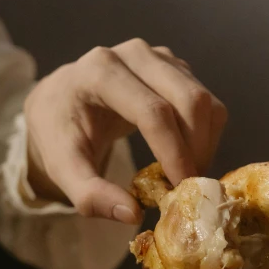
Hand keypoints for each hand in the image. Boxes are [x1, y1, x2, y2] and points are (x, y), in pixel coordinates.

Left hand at [24, 38, 226, 223]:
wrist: (62, 101)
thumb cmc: (61, 134)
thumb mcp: (62, 168)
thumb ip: (90, 195)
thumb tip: (133, 214)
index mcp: (101, 72)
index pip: (152, 112)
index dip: (173, 153)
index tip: (180, 188)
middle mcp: (134, 54)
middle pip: (189, 100)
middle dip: (196, 149)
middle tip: (188, 186)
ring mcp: (159, 58)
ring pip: (204, 101)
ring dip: (205, 144)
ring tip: (185, 173)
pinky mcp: (176, 68)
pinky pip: (207, 103)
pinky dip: (206, 134)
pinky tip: (185, 155)